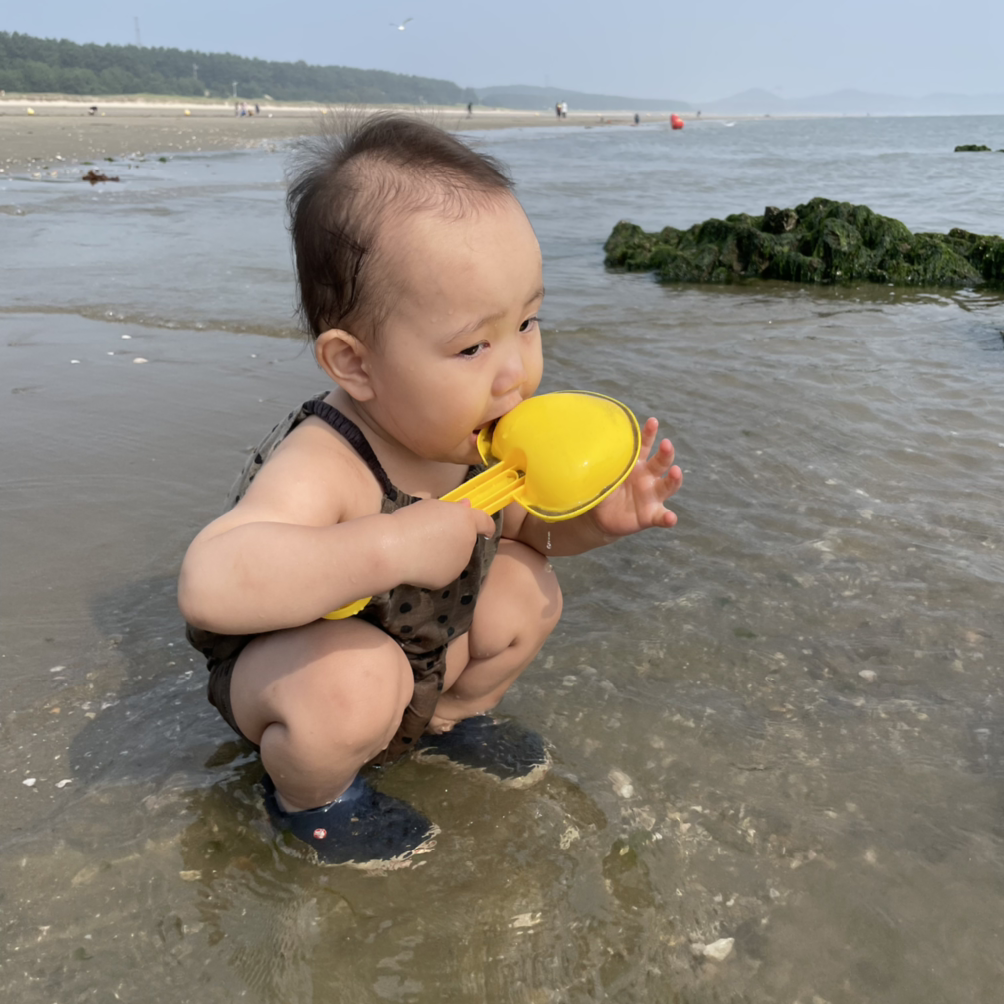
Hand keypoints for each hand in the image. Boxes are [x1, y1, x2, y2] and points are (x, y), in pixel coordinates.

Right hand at [390, 498, 496, 589]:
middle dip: (455, 538)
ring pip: (455, 557)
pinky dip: (434, 568)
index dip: (486, 526)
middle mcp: (468, 543)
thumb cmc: (410, 520)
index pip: (485, 523)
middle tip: (432, 535)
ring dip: (446, 553)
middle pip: (466, 540)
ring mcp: (459, 563)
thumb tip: (465, 507)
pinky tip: (418, 562)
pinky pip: (443, 570)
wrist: (393, 549)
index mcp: (466, 521)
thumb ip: (452, 509)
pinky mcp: (447, 579)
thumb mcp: (432, 506)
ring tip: (422, 549)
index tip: (486, 530)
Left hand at [591, 417, 682, 537]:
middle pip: (661, 463)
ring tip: (676, 472)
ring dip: (674, 479)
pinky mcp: (651, 515)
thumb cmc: (603, 490)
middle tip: (666, 444)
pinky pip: (662, 517)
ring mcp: (652, 496)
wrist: (599, 517)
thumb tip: (583, 448)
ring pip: (667, 486)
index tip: (652, 422)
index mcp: (636, 464)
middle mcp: (648, 477)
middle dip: (666, 453)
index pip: (644, 446)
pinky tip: (671, 518)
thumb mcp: (600, 475)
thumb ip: (599, 464)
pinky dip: (668, 518)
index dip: (649, 434)